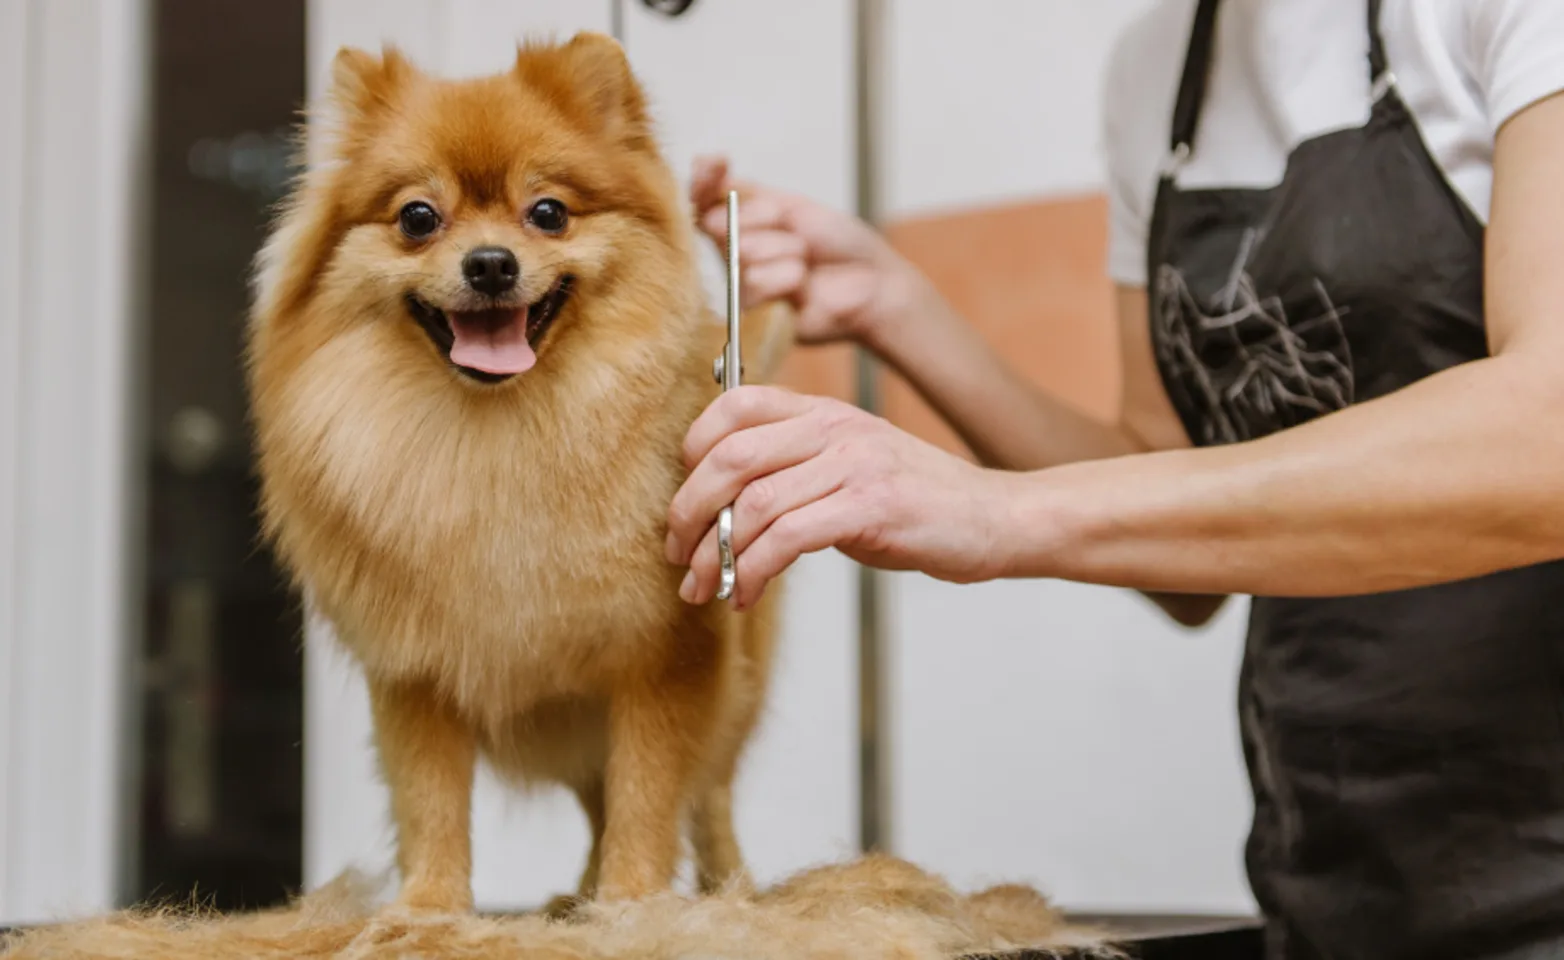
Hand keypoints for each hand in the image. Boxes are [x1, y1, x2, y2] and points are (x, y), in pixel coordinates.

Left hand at [665, 385, 1014, 608]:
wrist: (996, 518)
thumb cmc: (919, 501)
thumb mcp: (850, 465)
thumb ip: (795, 468)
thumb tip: (722, 508)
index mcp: (823, 411)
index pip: (734, 405)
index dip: (692, 449)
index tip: (684, 500)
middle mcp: (834, 428)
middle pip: (730, 455)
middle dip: (688, 510)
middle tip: (677, 553)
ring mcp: (854, 464)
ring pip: (753, 502)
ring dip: (717, 553)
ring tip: (703, 585)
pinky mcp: (871, 507)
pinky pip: (788, 537)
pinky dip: (754, 570)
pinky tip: (746, 594)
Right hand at [690, 155, 925, 345]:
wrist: (873, 281)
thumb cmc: (839, 244)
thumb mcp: (794, 206)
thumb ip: (749, 199)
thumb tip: (709, 201)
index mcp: (740, 221)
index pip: (701, 197)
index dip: (701, 179)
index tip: (715, 164)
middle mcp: (732, 252)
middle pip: (719, 223)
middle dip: (766, 220)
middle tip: (797, 232)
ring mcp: (741, 283)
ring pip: (741, 253)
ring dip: (785, 250)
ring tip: (806, 261)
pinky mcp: (754, 314)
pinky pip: (755, 284)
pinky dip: (787, 277)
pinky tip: (803, 284)